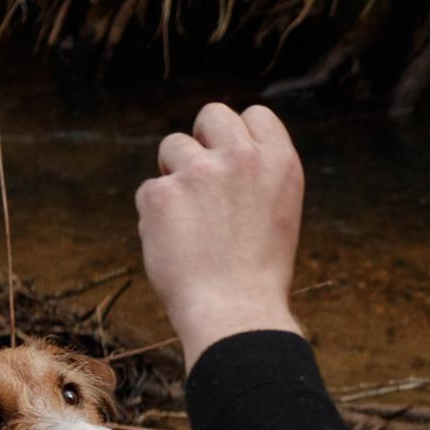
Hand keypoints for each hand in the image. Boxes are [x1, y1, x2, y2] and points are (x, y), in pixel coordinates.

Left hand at [136, 102, 306, 369]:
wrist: (235, 315)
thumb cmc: (258, 276)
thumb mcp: (278, 215)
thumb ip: (254, 177)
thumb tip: (217, 152)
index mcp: (280, 163)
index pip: (256, 115)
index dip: (241, 134)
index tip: (233, 158)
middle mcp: (242, 157)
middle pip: (211, 114)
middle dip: (202, 139)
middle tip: (203, 178)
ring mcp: (200, 172)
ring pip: (172, 147)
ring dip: (175, 176)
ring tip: (191, 223)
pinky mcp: (161, 193)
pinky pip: (150, 190)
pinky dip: (157, 216)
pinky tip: (176, 247)